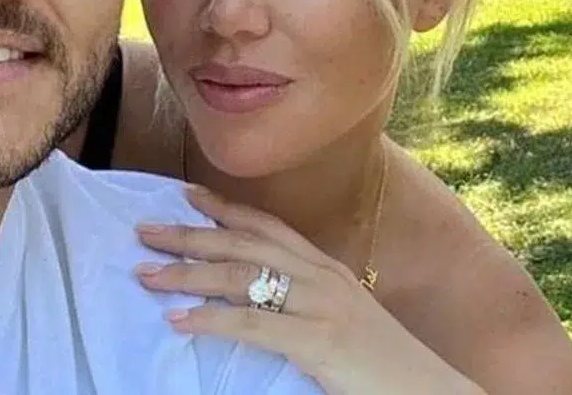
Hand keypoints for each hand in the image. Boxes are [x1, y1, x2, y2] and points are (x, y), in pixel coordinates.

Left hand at [134, 186, 483, 394]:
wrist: (428, 390)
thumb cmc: (381, 360)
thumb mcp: (341, 315)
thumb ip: (304, 298)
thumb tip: (260, 294)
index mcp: (324, 267)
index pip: (266, 226)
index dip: (223, 208)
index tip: (184, 196)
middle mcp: (319, 275)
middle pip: (242, 245)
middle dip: (188, 235)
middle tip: (143, 230)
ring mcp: (319, 305)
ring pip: (240, 278)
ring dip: (187, 273)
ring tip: (147, 274)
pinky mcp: (317, 340)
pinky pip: (252, 325)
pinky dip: (210, 321)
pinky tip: (178, 321)